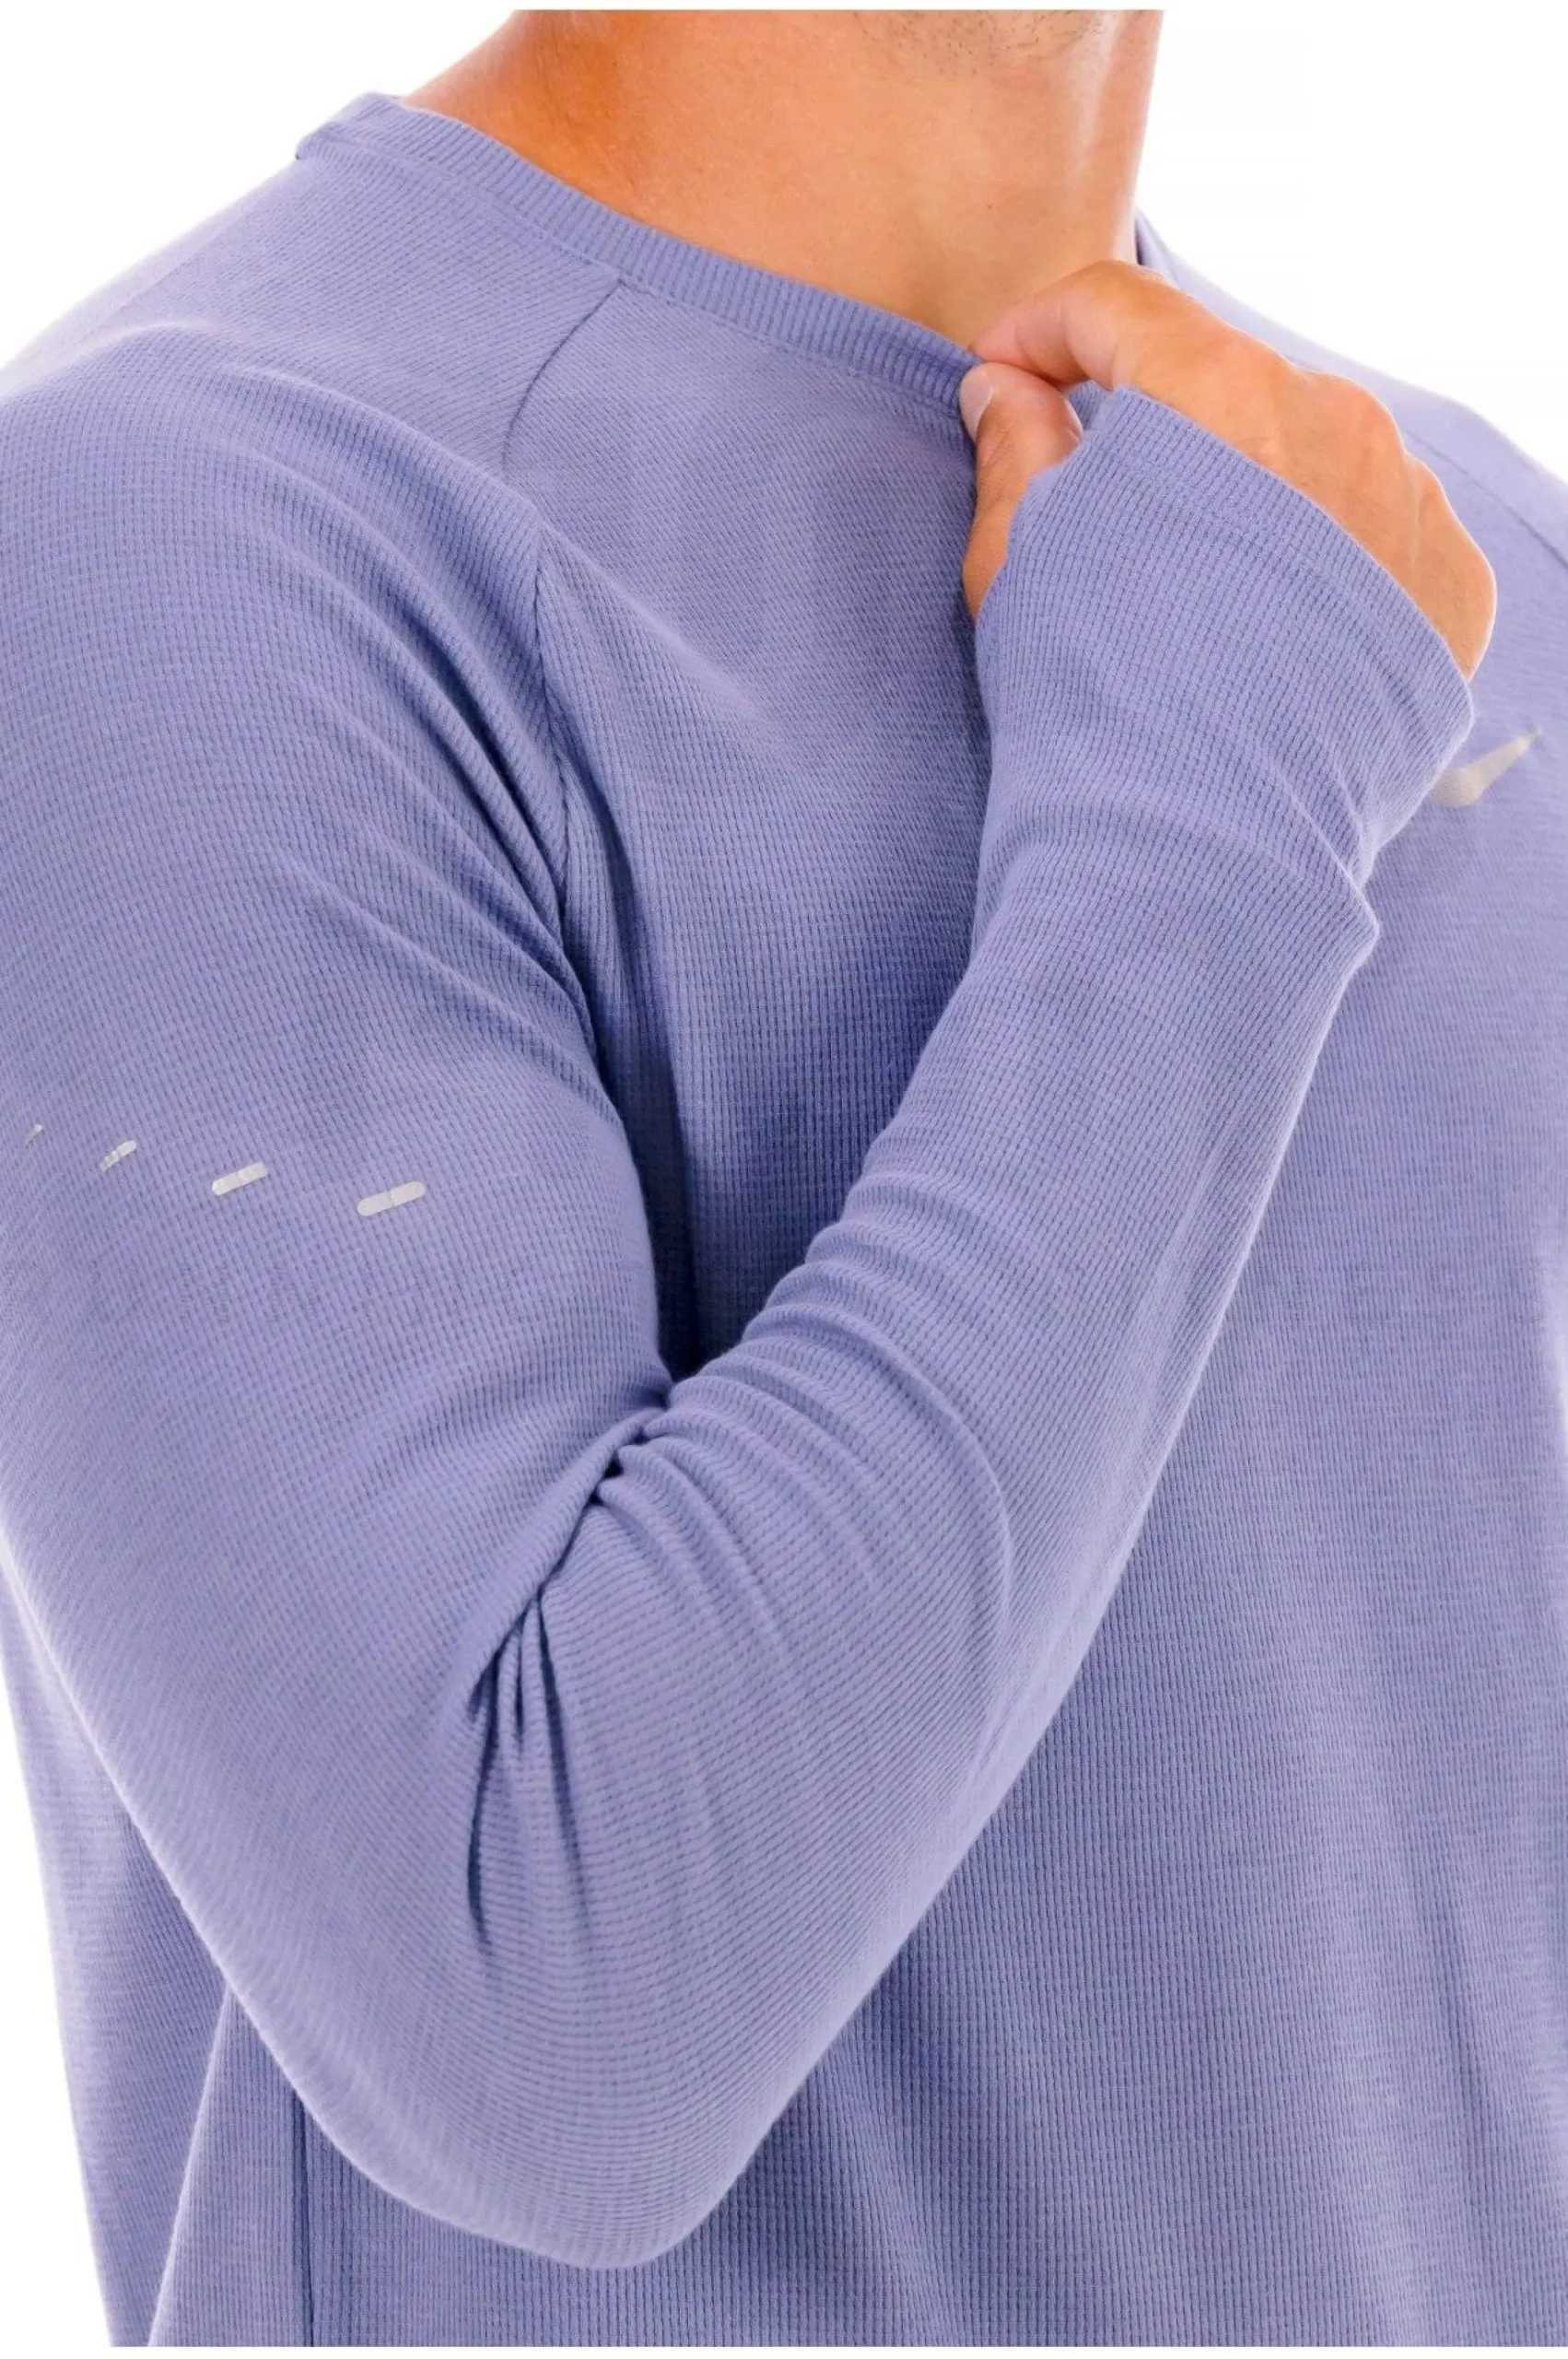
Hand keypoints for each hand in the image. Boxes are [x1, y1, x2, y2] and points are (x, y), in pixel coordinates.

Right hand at [958, 259, 1495, 679]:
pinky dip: (1323, 557)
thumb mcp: (1018, 565)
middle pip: (1225, 381)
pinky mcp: (1450, 580)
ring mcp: (1407, 498)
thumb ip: (1016, 452)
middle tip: (1099, 502)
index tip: (1005, 373)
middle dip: (1156, 422)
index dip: (1041, 329)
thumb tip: (1007, 388)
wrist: (1206, 850)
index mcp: (1215, 392)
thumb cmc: (1095, 707)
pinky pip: (1377, 531)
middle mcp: (1333, 419)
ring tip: (1198, 589)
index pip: (1118, 303)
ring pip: (1310, 454)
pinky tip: (1272, 631)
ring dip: (1248, 487)